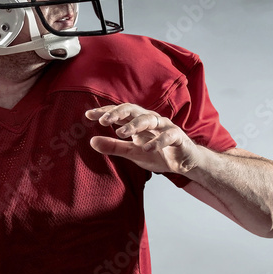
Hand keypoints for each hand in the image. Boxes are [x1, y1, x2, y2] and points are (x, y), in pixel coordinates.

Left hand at [85, 103, 204, 174]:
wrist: (183, 162)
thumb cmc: (157, 154)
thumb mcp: (132, 152)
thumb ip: (114, 146)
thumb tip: (92, 141)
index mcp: (138, 122)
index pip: (120, 113)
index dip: (105, 112)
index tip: (89, 115)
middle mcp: (151, 120)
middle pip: (133, 110)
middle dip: (118, 113)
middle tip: (103, 120)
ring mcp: (165, 127)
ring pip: (149, 120)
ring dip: (134, 125)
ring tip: (121, 133)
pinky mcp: (178, 137)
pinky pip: (168, 135)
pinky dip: (158, 141)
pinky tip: (147, 148)